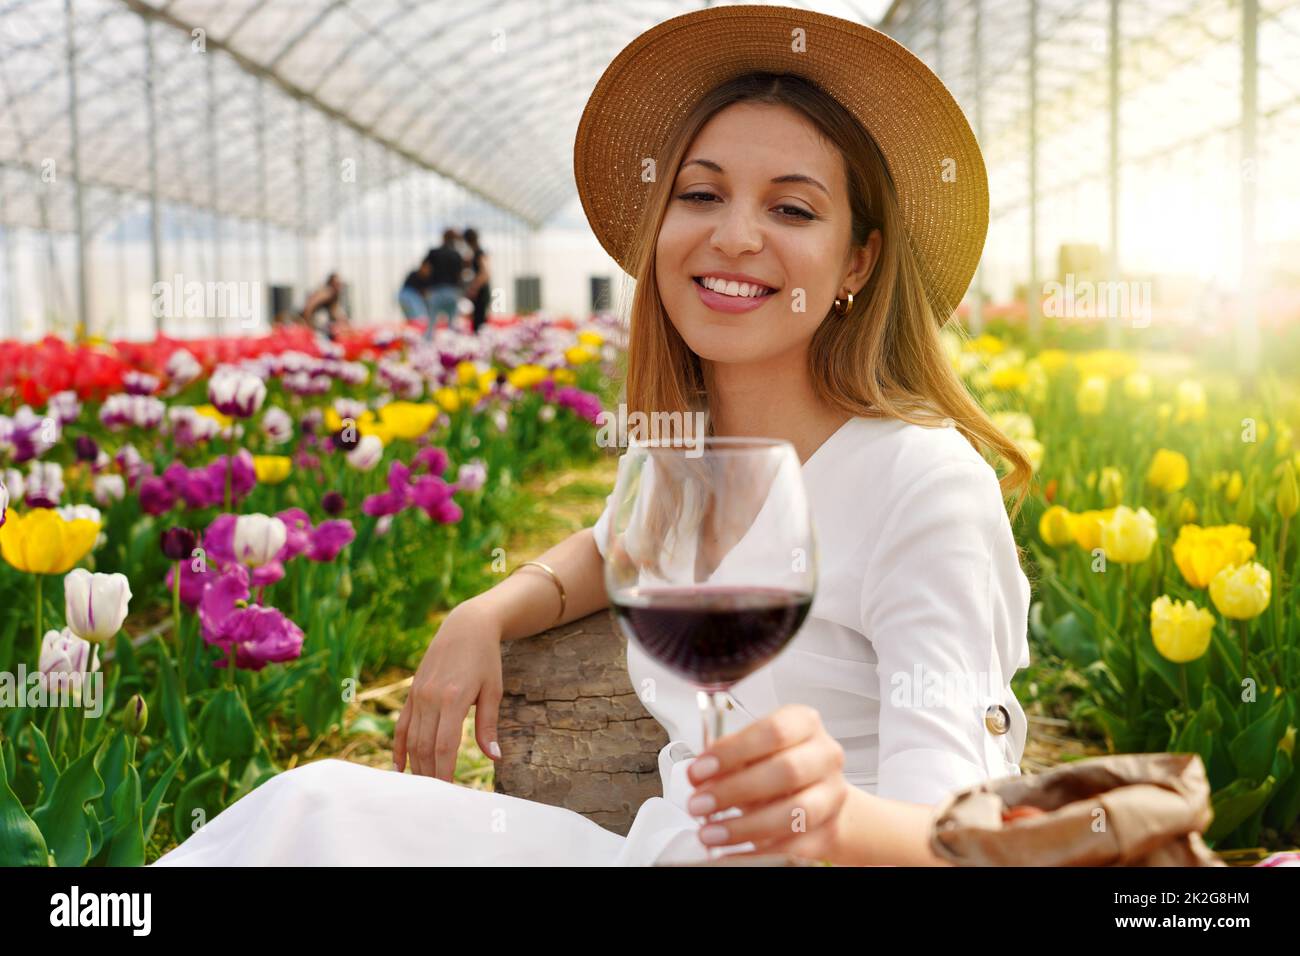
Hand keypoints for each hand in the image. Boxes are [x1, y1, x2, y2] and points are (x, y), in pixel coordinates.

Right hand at [393, 601, 503, 780]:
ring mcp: (418, 695)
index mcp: (453, 699)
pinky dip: (400, 748)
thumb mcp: (493, 690)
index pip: (443, 746)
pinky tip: (400, 767)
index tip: (450, 792)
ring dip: (416, 766)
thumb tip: (495, 757)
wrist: (466, 626)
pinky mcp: (412, 692)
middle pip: (424, 747)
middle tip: (437, 799)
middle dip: (430, 775)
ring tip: (423, 788)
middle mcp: (430, 698)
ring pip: (412, 739)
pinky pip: (402, 725)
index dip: (445, 772)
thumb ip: (488, 726)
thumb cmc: (485, 659)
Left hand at [685, 704, 850, 861]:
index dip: (732, 751)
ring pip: (795, 813)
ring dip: (745, 826)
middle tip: (698, 804)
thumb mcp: (752, 752)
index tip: (699, 770)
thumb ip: (726, 758)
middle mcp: (824, 756)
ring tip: (711, 833)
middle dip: (735, 790)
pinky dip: (759, 855)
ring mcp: (832, 794)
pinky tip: (731, 853)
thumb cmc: (777, 766)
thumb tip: (698, 775)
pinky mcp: (829, 831)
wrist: (818, 795)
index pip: (773, 731)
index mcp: (803, 723)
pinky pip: (797, 847)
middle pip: (787, 771)